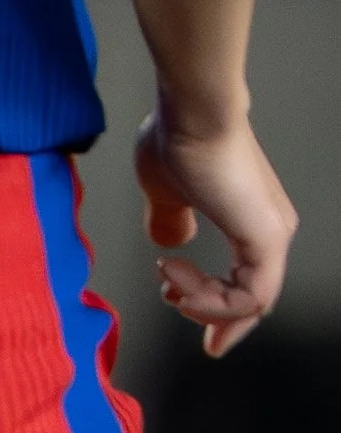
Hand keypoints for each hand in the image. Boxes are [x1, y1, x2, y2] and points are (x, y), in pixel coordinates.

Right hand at [135, 111, 296, 358]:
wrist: (192, 116)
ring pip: (250, 305)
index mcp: (248, 218)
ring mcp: (269, 236)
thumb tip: (170, 242)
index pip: (245, 282)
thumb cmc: (178, 139)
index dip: (213, 306)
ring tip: (170, 285)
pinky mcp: (266, 241)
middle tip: (172, 302)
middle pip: (251, 301)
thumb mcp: (163, 195)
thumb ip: (168, 222)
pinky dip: (212, 305)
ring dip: (202, 307)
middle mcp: (267, 229)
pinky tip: (181, 289)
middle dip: (209, 316)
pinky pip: (250, 299)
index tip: (175, 304)